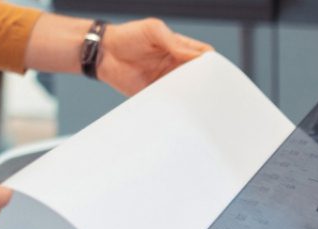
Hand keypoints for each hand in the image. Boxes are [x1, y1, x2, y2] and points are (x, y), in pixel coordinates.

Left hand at [99, 18, 213, 95]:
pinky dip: (172, 106)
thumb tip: (194, 56)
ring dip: (189, 96)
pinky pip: (165, 101)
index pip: (203, 57)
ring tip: (196, 102)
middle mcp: (174, 65)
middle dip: (204, 84)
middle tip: (210, 92)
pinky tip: (177, 109)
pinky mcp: (151, 93)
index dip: (211, 64)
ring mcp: (163, 80)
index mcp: (179, 48)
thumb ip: (174, 42)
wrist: (102, 52)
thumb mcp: (153, 30)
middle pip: (197, 77)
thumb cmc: (127, 35)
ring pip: (184, 91)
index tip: (216, 72)